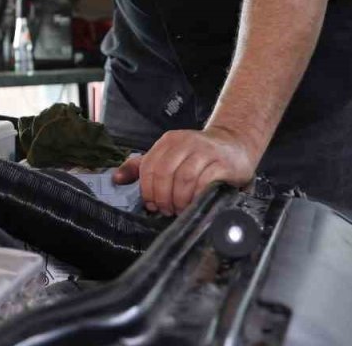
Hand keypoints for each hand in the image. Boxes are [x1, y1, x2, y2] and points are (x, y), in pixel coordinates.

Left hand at [113, 125, 259, 214]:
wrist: (235, 144)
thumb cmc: (199, 154)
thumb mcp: (169, 155)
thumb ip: (142, 166)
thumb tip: (116, 179)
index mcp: (169, 141)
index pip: (149, 166)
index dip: (147, 189)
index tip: (151, 204)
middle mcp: (186, 142)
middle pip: (164, 173)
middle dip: (162, 197)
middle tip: (166, 210)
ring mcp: (206, 152)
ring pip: (184, 178)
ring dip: (179, 199)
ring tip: (180, 209)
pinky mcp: (223, 163)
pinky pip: (205, 182)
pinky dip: (196, 197)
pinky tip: (195, 204)